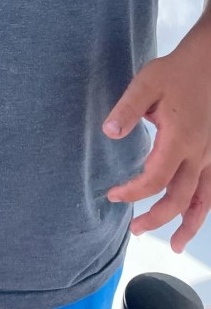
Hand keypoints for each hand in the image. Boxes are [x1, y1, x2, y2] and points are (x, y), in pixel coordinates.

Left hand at [103, 36, 210, 251]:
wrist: (208, 62)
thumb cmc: (175, 71)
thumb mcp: (146, 84)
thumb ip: (127, 109)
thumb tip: (108, 133)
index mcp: (178, 140)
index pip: (154, 179)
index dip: (133, 192)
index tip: (113, 195)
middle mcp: (198, 154)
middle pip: (178, 199)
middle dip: (157, 218)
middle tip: (136, 230)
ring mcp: (210, 155)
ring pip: (202, 201)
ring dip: (188, 225)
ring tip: (176, 246)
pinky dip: (204, 208)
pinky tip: (196, 216)